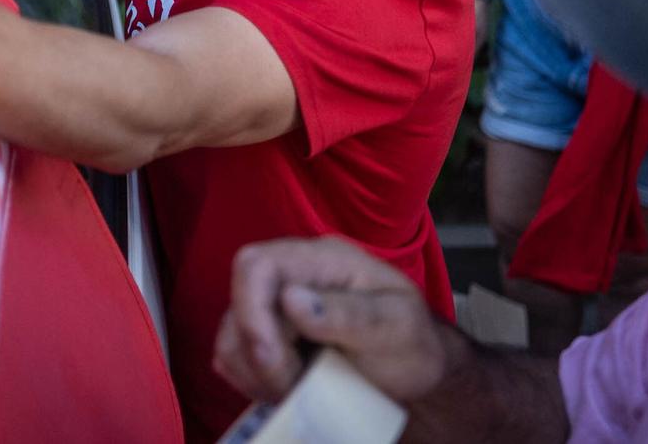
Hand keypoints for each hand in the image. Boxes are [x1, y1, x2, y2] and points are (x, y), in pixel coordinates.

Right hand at [215, 237, 451, 405]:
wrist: (416, 368)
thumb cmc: (411, 342)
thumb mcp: (397, 327)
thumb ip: (349, 313)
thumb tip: (291, 299)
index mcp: (322, 259)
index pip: (257, 264)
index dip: (250, 309)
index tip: (271, 358)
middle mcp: (292, 275)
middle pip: (239, 305)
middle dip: (260, 355)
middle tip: (296, 385)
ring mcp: (276, 306)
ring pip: (231, 334)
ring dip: (255, 372)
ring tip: (296, 389)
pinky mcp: (269, 335)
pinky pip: (236, 355)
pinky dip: (252, 379)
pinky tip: (285, 388)